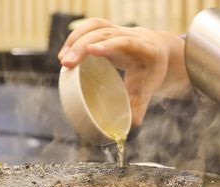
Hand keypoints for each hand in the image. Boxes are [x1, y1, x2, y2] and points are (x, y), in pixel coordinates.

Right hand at [58, 18, 189, 124]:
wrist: (156, 50)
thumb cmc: (150, 72)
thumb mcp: (147, 89)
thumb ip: (139, 107)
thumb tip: (129, 125)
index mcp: (145, 49)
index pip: (126, 42)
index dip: (109, 45)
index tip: (92, 50)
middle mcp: (131, 35)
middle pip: (104, 33)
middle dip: (82, 46)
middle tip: (66, 64)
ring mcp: (117, 30)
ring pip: (94, 27)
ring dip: (75, 40)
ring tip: (63, 61)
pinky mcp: (107, 30)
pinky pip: (89, 27)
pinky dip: (74, 38)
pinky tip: (65, 53)